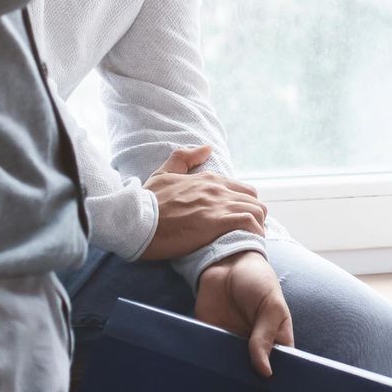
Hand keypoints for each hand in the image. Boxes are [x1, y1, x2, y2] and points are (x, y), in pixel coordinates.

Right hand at [138, 145, 268, 260]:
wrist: (133, 220)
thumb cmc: (145, 201)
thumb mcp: (163, 174)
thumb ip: (183, 159)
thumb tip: (206, 148)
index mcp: (208, 180)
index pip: (242, 190)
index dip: (245, 206)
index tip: (241, 220)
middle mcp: (217, 189)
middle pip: (253, 201)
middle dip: (255, 217)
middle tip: (248, 234)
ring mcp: (218, 204)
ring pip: (256, 211)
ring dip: (258, 226)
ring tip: (250, 241)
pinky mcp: (217, 222)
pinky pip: (249, 223)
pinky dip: (254, 233)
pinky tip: (249, 243)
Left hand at [195, 250, 294, 376]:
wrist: (225, 262)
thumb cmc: (257, 281)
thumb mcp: (271, 306)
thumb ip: (266, 337)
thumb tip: (266, 372)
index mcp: (275, 340)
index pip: (280, 368)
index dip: (278, 382)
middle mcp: (254, 347)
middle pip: (254, 374)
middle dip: (250, 387)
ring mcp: (231, 345)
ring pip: (231, 370)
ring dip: (228, 379)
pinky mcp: (209, 340)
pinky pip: (209, 358)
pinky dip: (208, 366)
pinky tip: (207, 376)